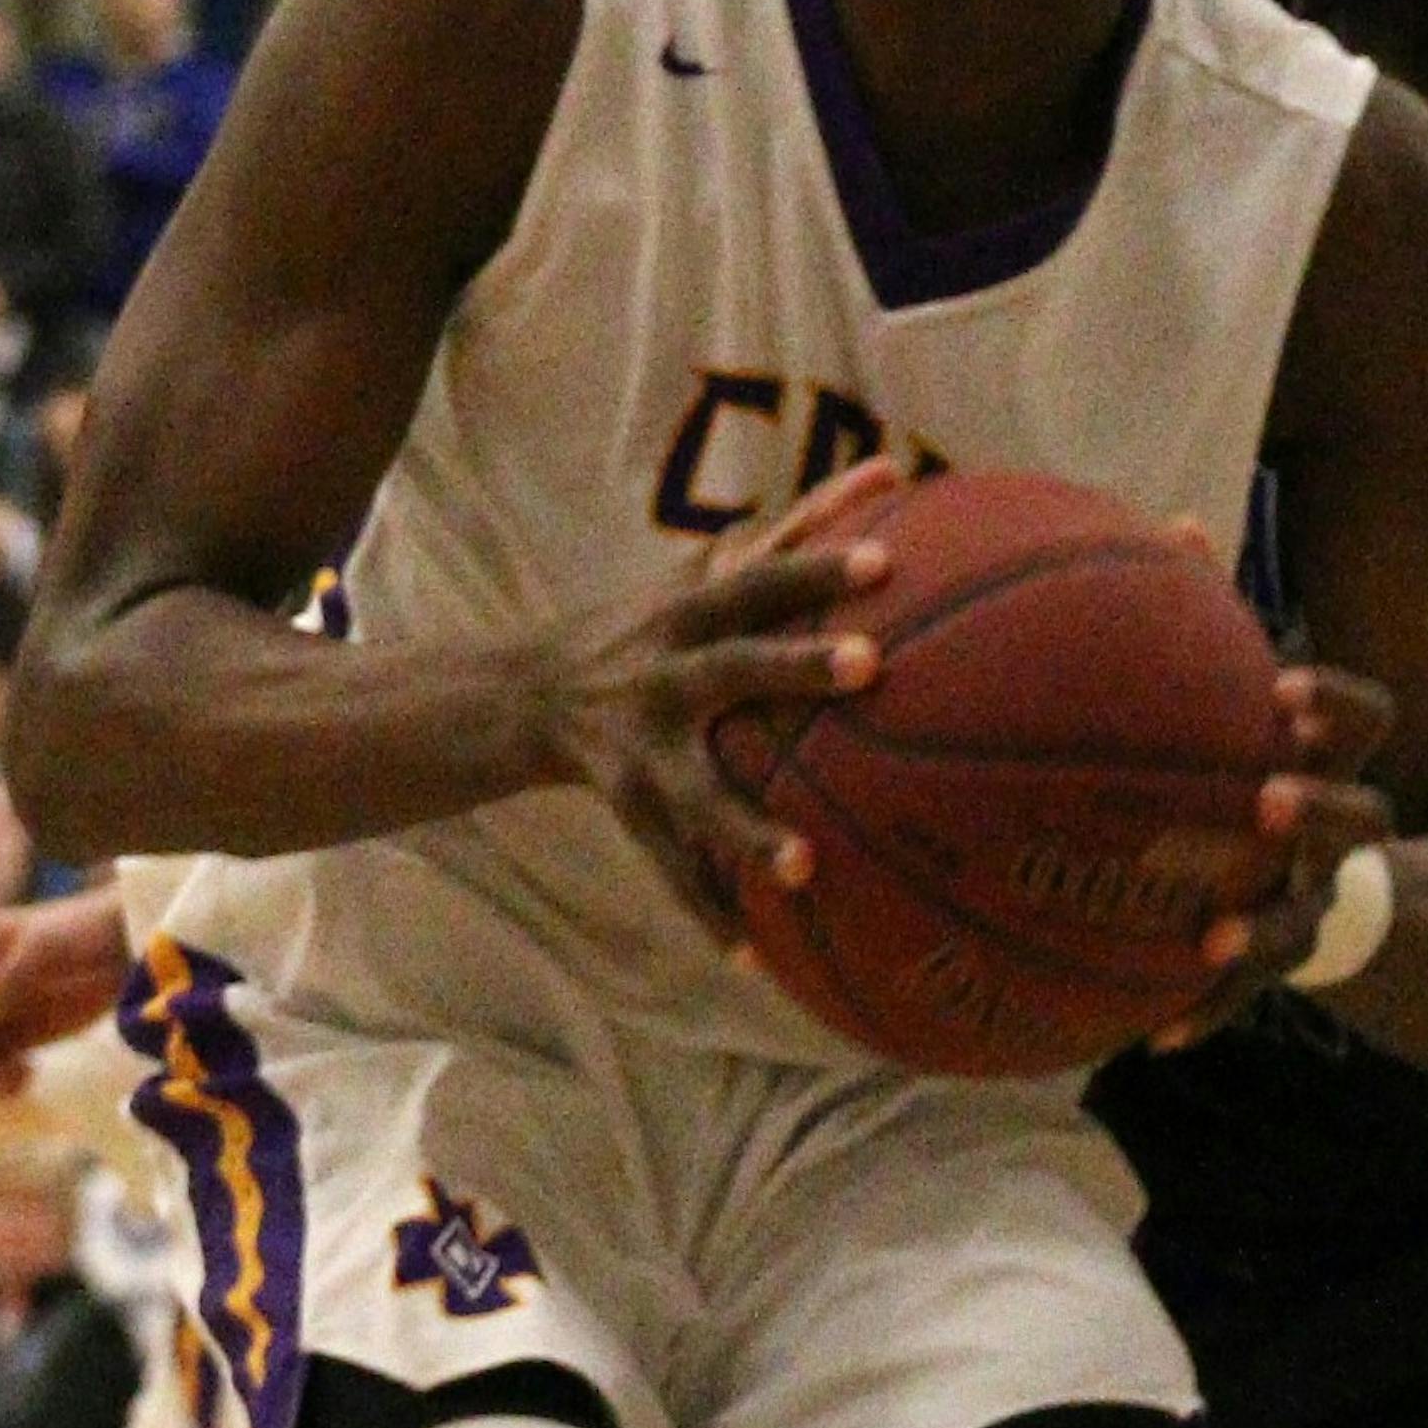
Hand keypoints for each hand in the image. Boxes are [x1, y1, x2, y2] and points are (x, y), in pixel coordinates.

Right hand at [555, 458, 901, 940]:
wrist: (527, 693)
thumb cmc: (658, 623)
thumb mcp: (709, 568)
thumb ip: (800, 525)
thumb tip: (900, 469)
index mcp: (688, 610)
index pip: (763, 574)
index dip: (819, 563)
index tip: (888, 560)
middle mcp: (664, 671)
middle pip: (733, 663)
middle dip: (795, 667)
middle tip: (870, 668)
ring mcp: (641, 745)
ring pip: (695, 791)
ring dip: (747, 829)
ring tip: (806, 868)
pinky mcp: (627, 805)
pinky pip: (669, 865)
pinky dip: (707, 910)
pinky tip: (751, 958)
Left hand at [1150, 663, 1396, 1048]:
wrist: (1299, 876)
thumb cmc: (1252, 764)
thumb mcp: (1243, 703)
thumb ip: (1211, 626)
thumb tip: (1179, 530)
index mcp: (1330, 763)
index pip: (1367, 720)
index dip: (1337, 704)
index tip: (1283, 689)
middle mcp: (1336, 836)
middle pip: (1367, 818)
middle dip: (1320, 807)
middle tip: (1268, 798)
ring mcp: (1311, 903)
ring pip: (1308, 922)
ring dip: (1267, 929)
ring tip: (1219, 940)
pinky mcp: (1274, 963)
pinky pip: (1241, 995)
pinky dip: (1204, 1014)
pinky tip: (1156, 1040)